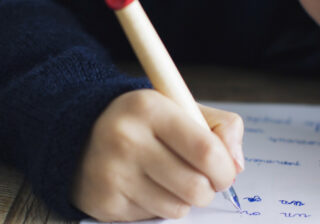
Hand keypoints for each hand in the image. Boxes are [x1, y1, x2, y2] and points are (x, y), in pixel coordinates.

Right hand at [71, 89, 243, 220]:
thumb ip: (221, 127)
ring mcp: (112, 173)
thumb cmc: (147, 122)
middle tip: (205, 180)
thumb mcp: (182, 107)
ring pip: (178, 207)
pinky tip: (149, 186)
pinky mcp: (104, 202)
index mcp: (150, 108)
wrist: (83, 132)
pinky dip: (161, 206)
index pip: (206, 149)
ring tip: (174, 179)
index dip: (225, 168)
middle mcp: (127, 139)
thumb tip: (236, 164)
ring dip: (186, 199)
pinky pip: (154, 217)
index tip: (227, 171)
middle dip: (210, 188)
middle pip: (195, 186)